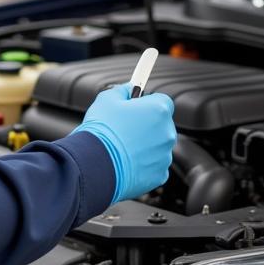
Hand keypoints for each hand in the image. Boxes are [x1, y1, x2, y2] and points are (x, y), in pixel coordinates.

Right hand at [74, 83, 175, 202]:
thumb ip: (123, 90)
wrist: (96, 164)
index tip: (136, 106)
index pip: (162, 100)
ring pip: (157, 146)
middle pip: (161, 124)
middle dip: (147, 125)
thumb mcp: (107, 99)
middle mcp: (167, 133)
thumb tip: (128, 89)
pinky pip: (154, 165)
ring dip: (145, 144)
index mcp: (159, 110)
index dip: (147, 102)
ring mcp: (165, 156)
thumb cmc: (103, 131)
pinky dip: (143, 163)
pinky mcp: (159, 175)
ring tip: (123, 146)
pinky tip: (126, 160)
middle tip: (125, 127)